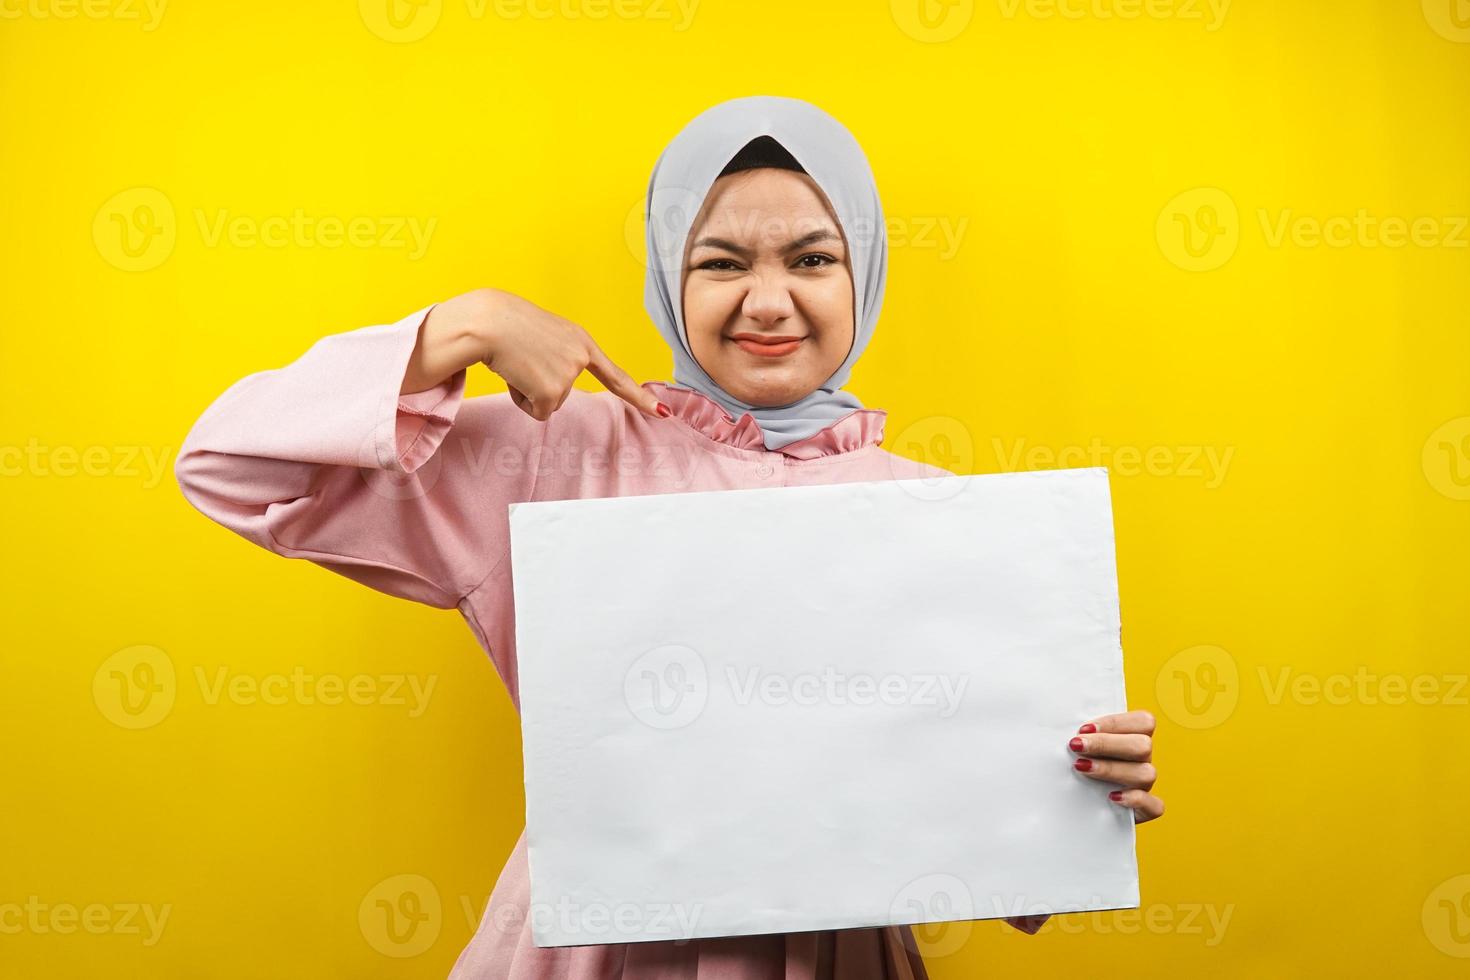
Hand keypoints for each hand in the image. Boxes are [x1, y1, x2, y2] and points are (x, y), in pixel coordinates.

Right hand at [408, 288, 664, 420]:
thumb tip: (547, 388)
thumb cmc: (503, 325)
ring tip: (516, 362)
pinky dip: (521, 399)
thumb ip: (556, 356)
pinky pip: (538, 412)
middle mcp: (581, 358)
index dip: (639, 396)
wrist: (487, 322)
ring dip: (528, 389)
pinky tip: (514, 375)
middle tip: (523, 358)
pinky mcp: (553, 391)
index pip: (615, 375)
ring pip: (549, 402)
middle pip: (563, 392)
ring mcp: (569, 375)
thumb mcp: (541, 336)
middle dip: (539, 383)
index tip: (662, 412)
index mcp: (580, 341)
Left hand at [1067, 710, 1163, 823]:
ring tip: (1082, 768)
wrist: (1074, 802)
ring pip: (1146, 773)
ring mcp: (1145, 784)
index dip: (1115, 723)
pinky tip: (1111, 796)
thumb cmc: (1077, 763)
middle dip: (1107, 744)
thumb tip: (1063, 720)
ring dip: (1112, 769)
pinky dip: (1135, 800)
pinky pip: (1155, 805)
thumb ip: (1083, 731)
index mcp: (1134, 737)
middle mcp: (1142, 759)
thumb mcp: (1080, 743)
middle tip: (1076, 746)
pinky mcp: (1145, 810)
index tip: (1084, 729)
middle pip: (1143, 745)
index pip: (1143, 721)